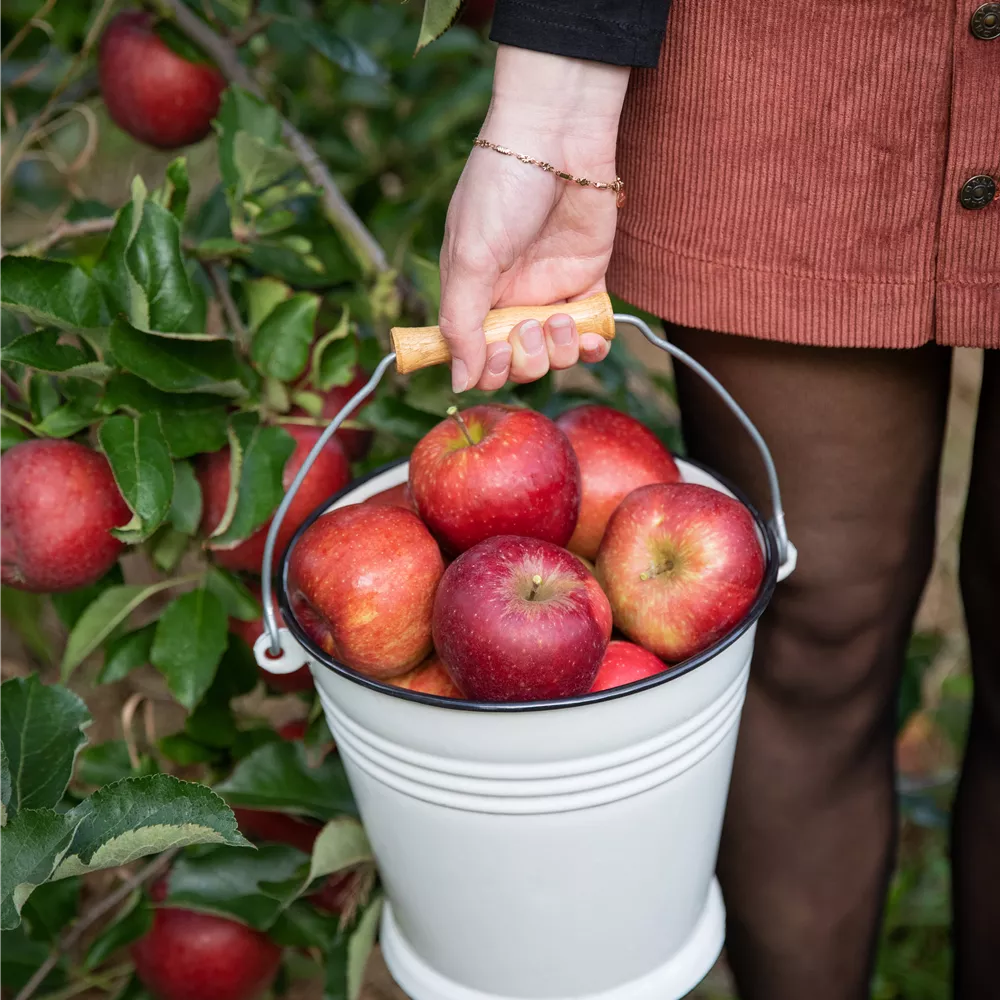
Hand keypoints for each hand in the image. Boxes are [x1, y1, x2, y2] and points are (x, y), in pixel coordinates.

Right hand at [439, 47, 629, 391]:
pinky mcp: (587, 281)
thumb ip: (462, 323)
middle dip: (525, 359)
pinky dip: (592, 347)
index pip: (474, 355)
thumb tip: (458, 381)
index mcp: (472, 294)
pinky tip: (589, 339)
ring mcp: (549, 291)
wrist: (558, 135)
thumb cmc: (502, 187)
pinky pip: (590, 334)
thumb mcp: (471, 258)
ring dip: (558, 351)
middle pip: (517, 363)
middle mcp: (509, 298)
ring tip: (560, 318)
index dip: (486, 367)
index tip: (494, 353)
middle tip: (528, 327)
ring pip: (554, 355)